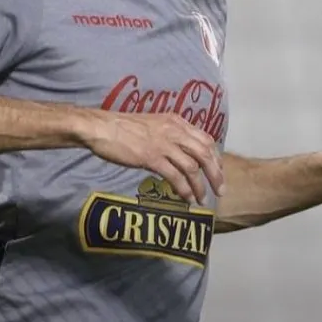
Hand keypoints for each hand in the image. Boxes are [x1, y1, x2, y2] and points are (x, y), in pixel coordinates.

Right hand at [80, 111, 224, 205]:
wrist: (102, 127)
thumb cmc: (123, 127)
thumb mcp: (153, 125)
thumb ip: (169, 135)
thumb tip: (181, 152)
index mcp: (176, 121)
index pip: (206, 139)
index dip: (215, 157)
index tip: (218, 171)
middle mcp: (174, 131)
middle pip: (204, 153)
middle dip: (215, 174)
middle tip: (220, 190)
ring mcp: (163, 144)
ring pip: (192, 167)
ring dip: (200, 186)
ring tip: (202, 199)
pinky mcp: (151, 157)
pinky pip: (175, 176)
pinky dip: (184, 189)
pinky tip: (186, 198)